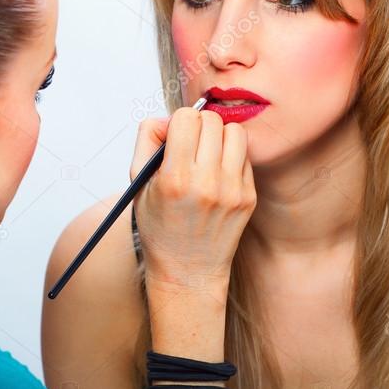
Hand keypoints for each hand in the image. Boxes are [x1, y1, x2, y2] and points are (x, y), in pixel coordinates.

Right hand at [130, 106, 256, 295]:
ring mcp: (232, 191)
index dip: (179, 121)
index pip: (186, 117)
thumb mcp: (139, 183)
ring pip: (235, 132)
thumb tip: (169, 117)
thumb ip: (147, 140)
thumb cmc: (159, 225)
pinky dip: (232, 157)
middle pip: (212, 121)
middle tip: (192, 143)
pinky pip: (245, 156)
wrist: (187, 270)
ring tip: (208, 154)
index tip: (176, 135)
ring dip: (220, 136)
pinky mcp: (248, 198)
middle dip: (200, 126)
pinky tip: (219, 174)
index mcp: (175, 178)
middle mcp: (207, 184)